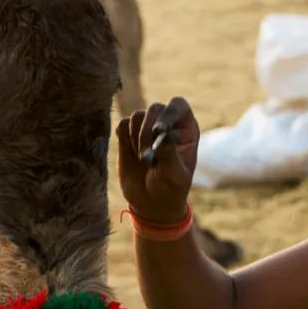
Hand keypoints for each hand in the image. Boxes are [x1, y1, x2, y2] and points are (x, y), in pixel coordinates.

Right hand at [116, 97, 199, 223]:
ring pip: (137, 116)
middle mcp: (167, 124)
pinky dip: (124, 137)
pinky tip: (130, 153)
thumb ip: (169, 153)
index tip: (159, 131)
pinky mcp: (128, 135)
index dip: (168, 113)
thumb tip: (162, 132)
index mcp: (185, 130)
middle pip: (154, 108)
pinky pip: (122, 124)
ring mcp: (146, 129)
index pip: (178, 105)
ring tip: (143, 160)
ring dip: (136, 138)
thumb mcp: (174, 175)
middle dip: (147, 133)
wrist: (151, 203)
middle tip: (147, 158)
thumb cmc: (170, 189)